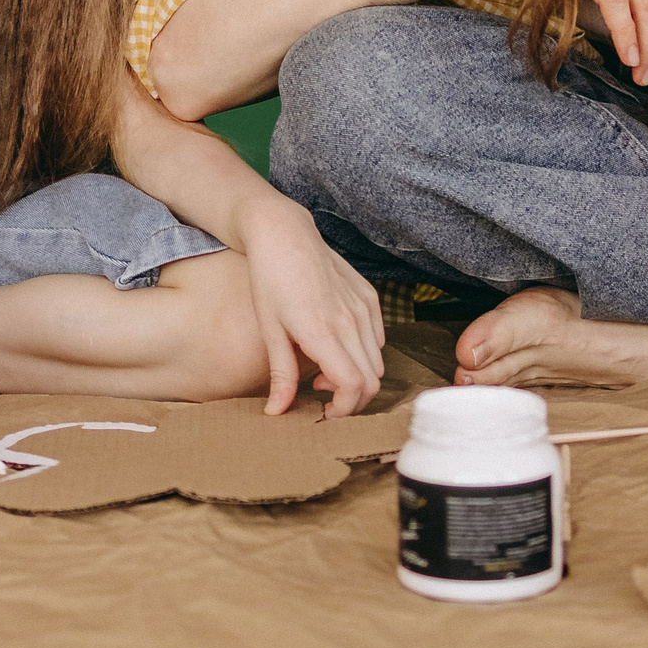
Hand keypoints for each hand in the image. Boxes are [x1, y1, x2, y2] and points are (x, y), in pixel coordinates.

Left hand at [235, 200, 385, 416]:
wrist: (284, 234)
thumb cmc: (269, 280)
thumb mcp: (270, 331)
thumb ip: (281, 375)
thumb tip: (277, 413)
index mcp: (323, 332)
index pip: (354, 387)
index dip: (344, 411)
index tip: (324, 414)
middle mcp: (351, 321)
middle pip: (372, 381)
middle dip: (352, 400)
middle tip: (322, 398)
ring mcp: (364, 307)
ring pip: (378, 361)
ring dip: (358, 377)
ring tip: (324, 372)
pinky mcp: (369, 296)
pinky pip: (378, 338)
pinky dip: (364, 353)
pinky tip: (336, 347)